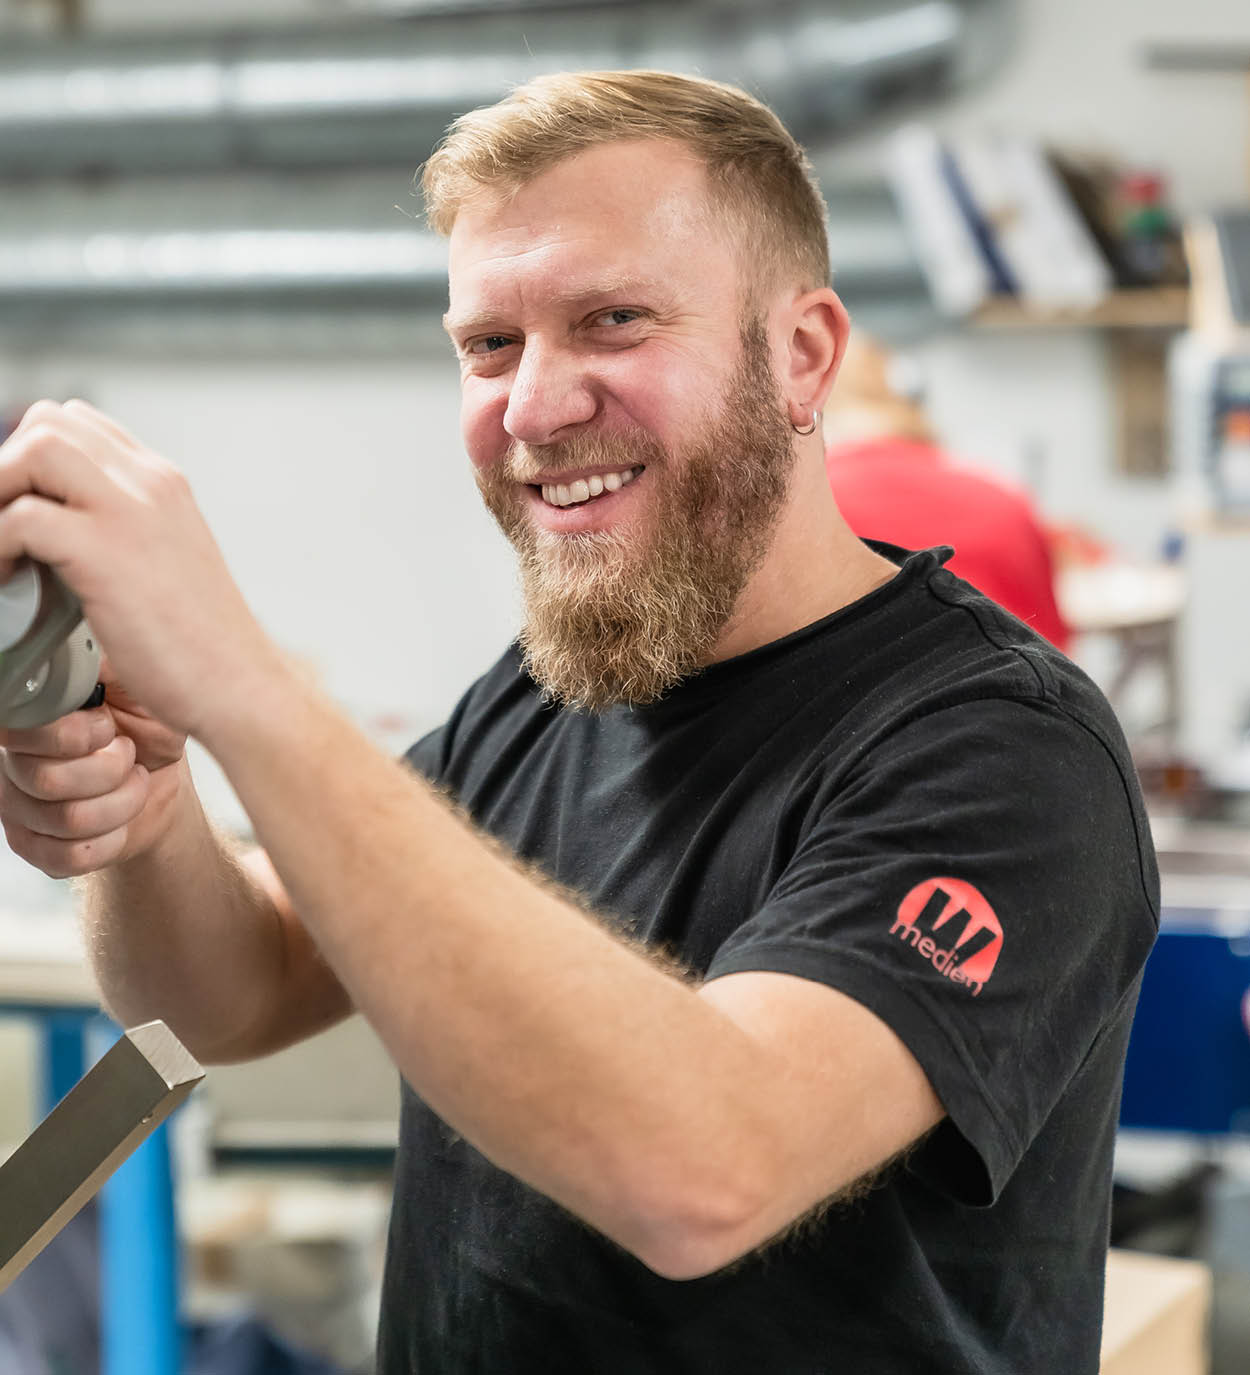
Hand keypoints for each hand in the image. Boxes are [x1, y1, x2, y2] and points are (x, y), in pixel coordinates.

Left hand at [0, 399, 282, 741]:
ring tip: (3, 551)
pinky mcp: (107, 552)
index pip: (78, 423)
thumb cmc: (201, 646)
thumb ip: (125, 533)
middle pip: (47, 422)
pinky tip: (9, 582)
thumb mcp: (167, 565)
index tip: (19, 507)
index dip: (33, 457)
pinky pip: (21, 518)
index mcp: (163, 484)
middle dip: (8, 470)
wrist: (239, 686)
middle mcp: (150, 484)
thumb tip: (63, 533)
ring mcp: (131, 512)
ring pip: (31, 450)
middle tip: (4, 531)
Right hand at [0, 655, 188, 877]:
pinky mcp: (34, 849)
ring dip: (121, 802)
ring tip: (131, 782)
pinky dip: (113, 838)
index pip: (20, 730)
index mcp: (27, 719)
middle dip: (111, 769)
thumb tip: (75, 651)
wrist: (162, 778)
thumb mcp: (136, 683)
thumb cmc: (145, 725)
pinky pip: (69, 856)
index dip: (73, 735)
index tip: (105, 727)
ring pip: (67, 820)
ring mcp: (17, 808)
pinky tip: (121, 820)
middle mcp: (10, 762)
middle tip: (127, 755)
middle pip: (46, 780)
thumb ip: (99, 666)